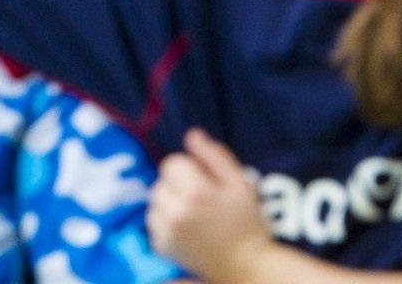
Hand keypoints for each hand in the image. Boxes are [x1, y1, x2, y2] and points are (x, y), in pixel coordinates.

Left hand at [148, 129, 276, 283]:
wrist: (245, 266)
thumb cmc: (247, 223)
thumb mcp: (240, 183)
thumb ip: (215, 155)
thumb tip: (192, 135)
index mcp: (196, 193)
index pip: (172, 162)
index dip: (190, 167)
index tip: (206, 181)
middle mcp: (175, 213)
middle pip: (161, 181)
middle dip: (178, 184)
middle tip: (201, 199)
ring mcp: (165, 232)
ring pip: (155, 200)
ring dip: (169, 201)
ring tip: (193, 213)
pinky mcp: (160, 247)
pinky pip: (153, 221)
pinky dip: (165, 220)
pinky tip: (186, 227)